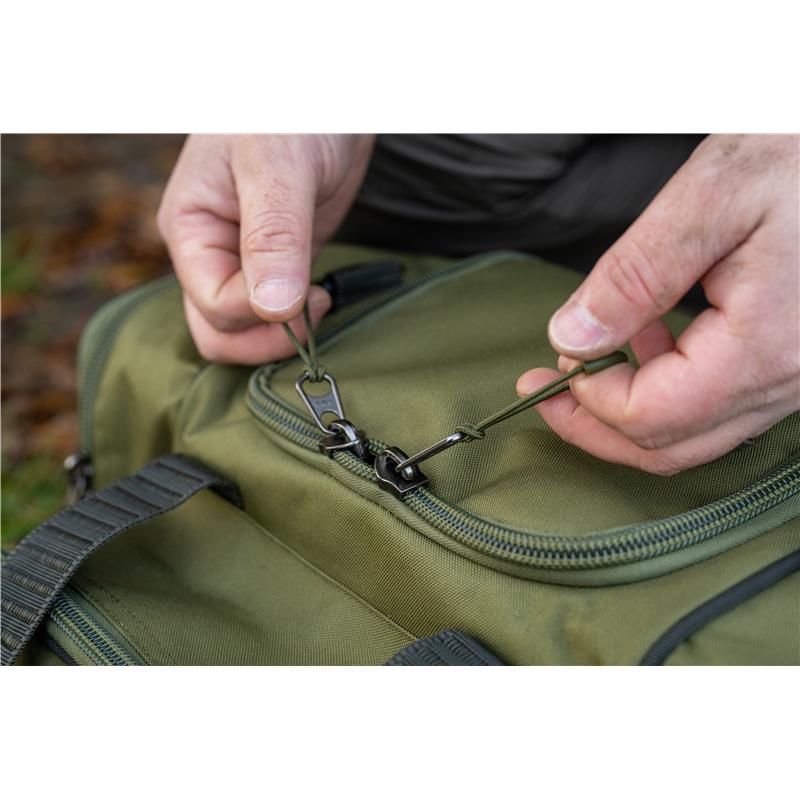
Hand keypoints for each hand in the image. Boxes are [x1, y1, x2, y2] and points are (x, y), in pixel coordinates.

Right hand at [157, 134, 374, 363]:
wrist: (324, 93)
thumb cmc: (288, 111)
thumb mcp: (277, 167)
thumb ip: (273, 236)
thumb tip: (273, 306)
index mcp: (190, 229)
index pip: (214, 305)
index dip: (260, 313)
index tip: (311, 294)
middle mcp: (209, 252)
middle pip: (218, 331)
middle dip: (265, 339)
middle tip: (318, 311)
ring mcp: (242, 260)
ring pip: (243, 329)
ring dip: (280, 335)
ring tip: (324, 303)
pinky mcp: (277, 263)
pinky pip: (274, 312)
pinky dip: (297, 319)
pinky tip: (324, 298)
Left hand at [517, 134, 799, 474]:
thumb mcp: (710, 198)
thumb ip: (634, 276)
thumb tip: (571, 338)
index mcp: (764, 348)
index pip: (651, 417)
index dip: (588, 401)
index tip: (552, 365)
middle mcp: (788, 380)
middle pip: (669, 446)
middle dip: (595, 425)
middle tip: (544, 393)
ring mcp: (796, 378)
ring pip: (694, 435)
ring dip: (628, 409)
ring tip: (589, 359)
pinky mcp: (792, 362)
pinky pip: (720, 404)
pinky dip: (668, 390)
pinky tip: (648, 338)